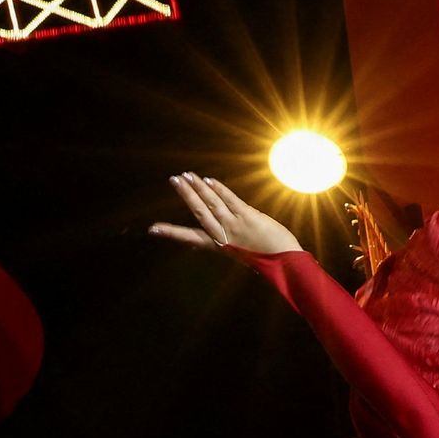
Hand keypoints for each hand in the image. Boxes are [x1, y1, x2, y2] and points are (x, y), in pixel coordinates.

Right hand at [151, 171, 302, 259]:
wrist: (285, 262)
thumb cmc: (265, 258)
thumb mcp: (240, 253)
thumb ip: (224, 242)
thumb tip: (207, 238)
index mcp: (219, 246)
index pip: (190, 238)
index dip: (171, 233)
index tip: (153, 229)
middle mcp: (223, 235)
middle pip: (199, 211)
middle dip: (186, 195)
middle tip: (173, 180)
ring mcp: (235, 225)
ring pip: (212, 203)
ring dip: (198, 187)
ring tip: (187, 175)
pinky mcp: (248, 217)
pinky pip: (230, 200)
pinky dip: (218, 189)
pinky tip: (209, 180)